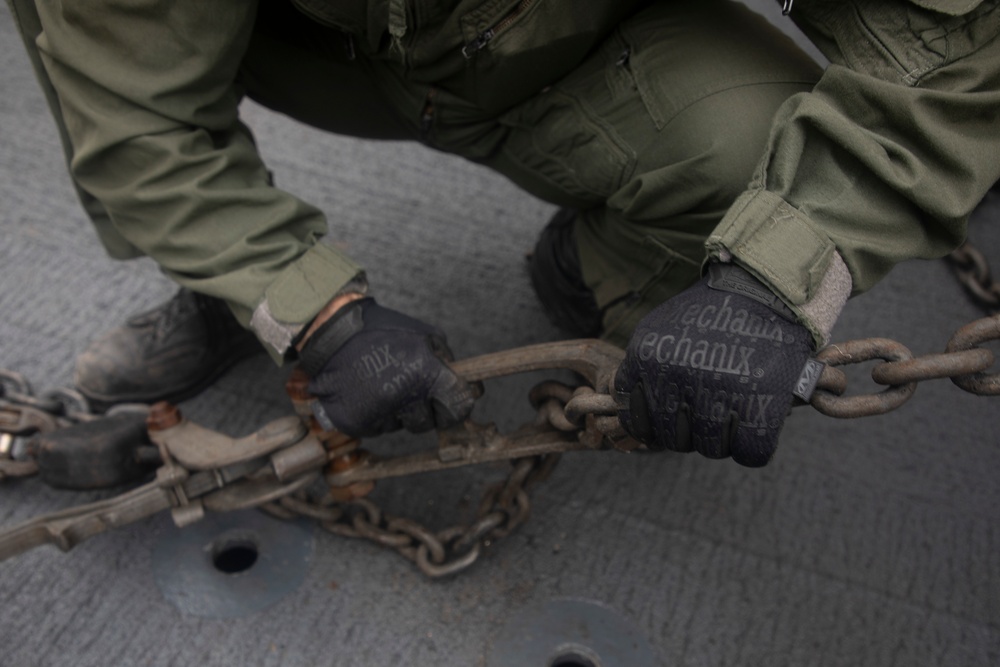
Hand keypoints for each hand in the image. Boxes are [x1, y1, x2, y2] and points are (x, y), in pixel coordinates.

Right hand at [299, 298, 475, 436]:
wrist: (331, 332)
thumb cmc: (381, 329)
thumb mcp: (425, 335)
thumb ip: (447, 361)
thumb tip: (464, 384)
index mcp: (425, 374)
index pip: (458, 408)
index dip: (460, 405)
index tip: (456, 401)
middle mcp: (403, 397)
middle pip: (429, 422)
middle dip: (425, 409)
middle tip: (411, 388)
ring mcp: (378, 413)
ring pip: (401, 426)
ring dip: (398, 411)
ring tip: (382, 383)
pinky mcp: (356, 423)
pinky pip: (378, 428)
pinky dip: (375, 414)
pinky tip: (367, 391)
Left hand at [615, 264, 817, 465]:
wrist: (765, 288)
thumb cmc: (712, 313)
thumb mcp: (660, 330)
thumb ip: (640, 369)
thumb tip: (629, 415)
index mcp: (648, 359)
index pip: (637, 423)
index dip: (655, 425)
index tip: (674, 416)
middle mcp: (678, 377)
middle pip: (674, 440)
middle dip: (690, 432)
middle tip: (709, 412)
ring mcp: (720, 392)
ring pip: (711, 449)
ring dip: (722, 439)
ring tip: (733, 412)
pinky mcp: (762, 404)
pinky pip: (751, 453)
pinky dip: (754, 447)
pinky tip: (755, 426)